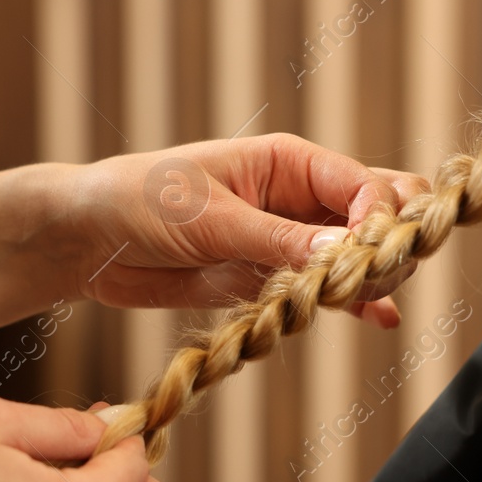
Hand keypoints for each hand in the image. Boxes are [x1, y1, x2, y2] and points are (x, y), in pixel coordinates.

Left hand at [66, 133, 429, 324]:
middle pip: (378, 212)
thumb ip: (276, 240)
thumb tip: (342, 255)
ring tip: (373, 302)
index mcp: (289, 162)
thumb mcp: (208, 218)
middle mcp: (300, 198)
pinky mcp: (274, 279)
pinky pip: (330, 291)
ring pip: (361, 255)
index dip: (379, 220)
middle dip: (391, 242)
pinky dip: (359, 303)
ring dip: (375, 277)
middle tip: (378, 278)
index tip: (369, 257)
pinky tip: (383, 319)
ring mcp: (291, 241)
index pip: (364, 185)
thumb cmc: (140, 201)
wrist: (90, 241)